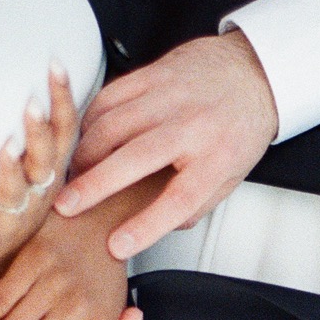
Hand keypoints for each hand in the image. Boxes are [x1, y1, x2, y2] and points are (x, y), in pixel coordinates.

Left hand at [0, 65, 79, 282]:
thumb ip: (44, 140)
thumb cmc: (23, 216)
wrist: (11, 268)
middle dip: (39, 132)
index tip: (56, 66)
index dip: (63, 100)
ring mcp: (15, 217)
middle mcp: (39, 194)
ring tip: (4, 147)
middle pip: (45, 160)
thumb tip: (41, 89)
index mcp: (52, 174)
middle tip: (32, 104)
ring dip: (9, 169)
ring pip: (16, 193)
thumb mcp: (42, 177)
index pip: (65, 132)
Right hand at [55, 30, 278, 261]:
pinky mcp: (154, 74)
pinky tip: (84, 139)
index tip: (118, 245)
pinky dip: (89, 120)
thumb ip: (194, 204)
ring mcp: (172, 96)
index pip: (180, 199)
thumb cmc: (240, 128)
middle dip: (95, 185)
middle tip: (66, 206)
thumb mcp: (231, 176)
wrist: (253, 74)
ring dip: (84, 153)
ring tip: (72, 175)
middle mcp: (194, 125)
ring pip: (113, 124)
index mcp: (218, 158)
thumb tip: (153, 229)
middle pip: (137, 158)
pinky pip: (109, 97)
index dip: (146, 225)